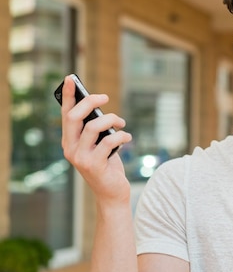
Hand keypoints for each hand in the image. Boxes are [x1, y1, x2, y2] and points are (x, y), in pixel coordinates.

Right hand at [60, 75, 132, 202]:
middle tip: (106, 98)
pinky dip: (121, 135)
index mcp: (69, 141)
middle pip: (74, 117)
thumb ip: (96, 129)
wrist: (112, 193)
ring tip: (122, 123)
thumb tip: (101, 107)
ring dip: (111, 120)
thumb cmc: (107, 165)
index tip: (70, 78)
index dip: (68, 96)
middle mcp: (70, 149)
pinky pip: (109, 142)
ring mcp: (80, 158)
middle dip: (90, 102)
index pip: (66, 114)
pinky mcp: (94, 165)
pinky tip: (127, 137)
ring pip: (93, 127)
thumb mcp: (99, 144)